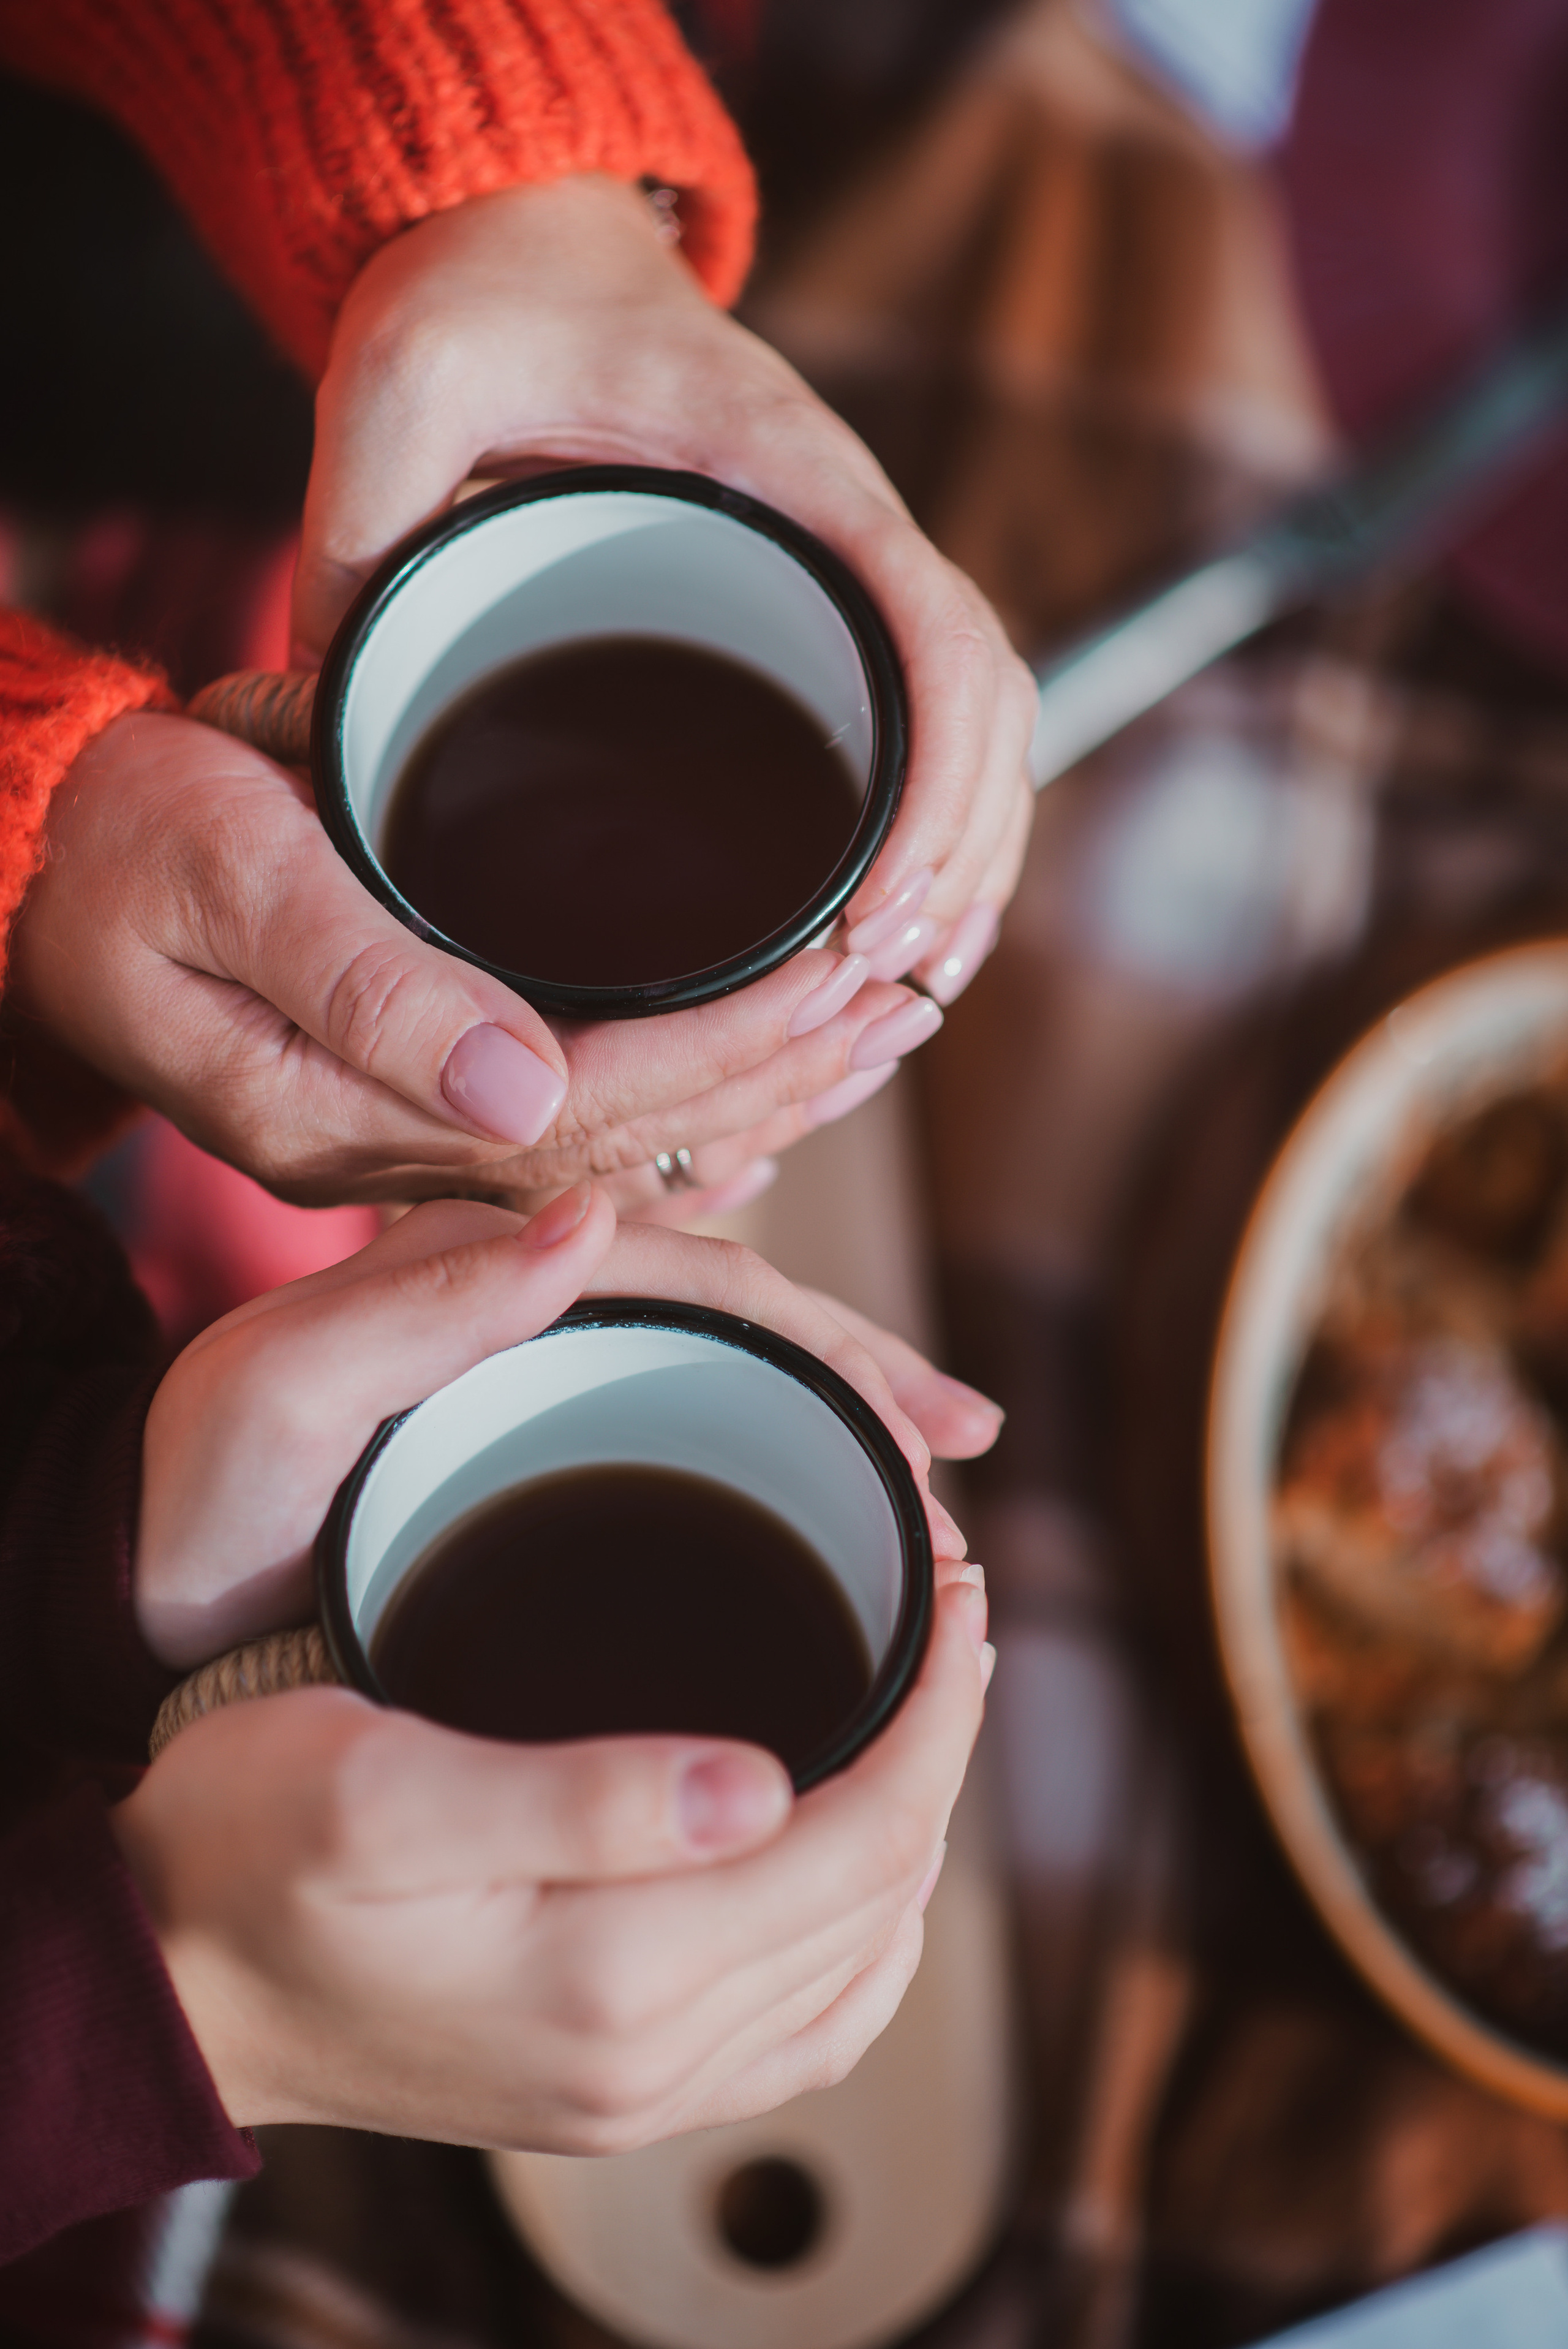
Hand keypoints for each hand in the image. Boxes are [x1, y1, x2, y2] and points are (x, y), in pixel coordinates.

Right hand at [7, 712, 937, 1208]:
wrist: (49, 880)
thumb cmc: (121, 846)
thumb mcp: (216, 874)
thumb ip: (359, 978)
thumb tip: (520, 1088)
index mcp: (344, 1111)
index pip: (585, 1104)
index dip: (725, 1043)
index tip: (841, 972)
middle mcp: (395, 1155)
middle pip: (631, 1147)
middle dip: (781, 1075)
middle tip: (909, 995)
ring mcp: (413, 1143)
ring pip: (625, 1152)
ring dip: (765, 1095)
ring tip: (887, 1029)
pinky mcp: (427, 1105)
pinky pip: (591, 1129)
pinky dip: (701, 1099)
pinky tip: (786, 1079)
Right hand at [111, 1566, 987, 2145]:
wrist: (172, 1977)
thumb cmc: (247, 1850)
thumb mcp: (379, 1788)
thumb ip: (580, 1798)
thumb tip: (764, 1787)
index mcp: (607, 1975)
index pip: (864, 1841)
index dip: (942, 1710)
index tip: (961, 1589)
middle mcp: (644, 2059)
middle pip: (884, 1898)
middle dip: (945, 1745)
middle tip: (956, 1608)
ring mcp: (634, 2093)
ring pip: (862, 1967)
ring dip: (917, 1831)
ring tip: (924, 1706)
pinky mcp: (611, 2090)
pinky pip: (802, 2028)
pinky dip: (863, 1933)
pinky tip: (852, 1856)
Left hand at [137, 1190, 999, 1668]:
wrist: (128, 1597)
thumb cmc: (188, 1503)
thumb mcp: (270, 1395)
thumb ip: (411, 1304)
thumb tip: (592, 1217)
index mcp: (477, 1263)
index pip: (688, 1270)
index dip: (818, 1331)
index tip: (923, 1416)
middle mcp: (522, 1297)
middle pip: (733, 1305)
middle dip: (863, 1363)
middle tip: (966, 1442)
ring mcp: (533, 1365)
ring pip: (722, 1359)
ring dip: (839, 1399)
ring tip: (941, 1465)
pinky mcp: (533, 1430)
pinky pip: (678, 1413)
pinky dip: (769, 1442)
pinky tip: (829, 1489)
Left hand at [295, 173, 1035, 1006]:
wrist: (526, 242)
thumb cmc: (479, 297)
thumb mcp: (400, 381)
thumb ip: (358, 529)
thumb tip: (335, 730)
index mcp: (789, 475)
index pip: (939, 637)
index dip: (936, 791)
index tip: (870, 915)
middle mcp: (846, 527)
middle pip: (990, 709)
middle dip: (959, 861)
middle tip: (875, 981)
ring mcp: (842, 571)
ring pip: (978, 728)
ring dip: (965, 862)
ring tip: (900, 987)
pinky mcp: (815, 609)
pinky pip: (925, 725)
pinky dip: (933, 829)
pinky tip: (888, 927)